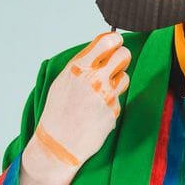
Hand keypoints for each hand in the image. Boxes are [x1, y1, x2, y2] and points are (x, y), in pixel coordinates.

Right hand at [20, 32, 130, 184]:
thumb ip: (83, 64)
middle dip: (122, 57)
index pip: (108, 42)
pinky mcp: (114, 111)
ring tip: (101, 91)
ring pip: (125, 77)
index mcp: (78, 67)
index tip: (115, 43)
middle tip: (116, 63)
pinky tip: (97, 111)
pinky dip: (111, 103)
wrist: (58, 143)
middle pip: (124, 55)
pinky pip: (119, 99)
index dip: (115, 41)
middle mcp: (94, 79)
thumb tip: (104, 47)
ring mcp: (106, 96)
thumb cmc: (58, 110)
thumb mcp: (64, 80)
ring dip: (117, 81)